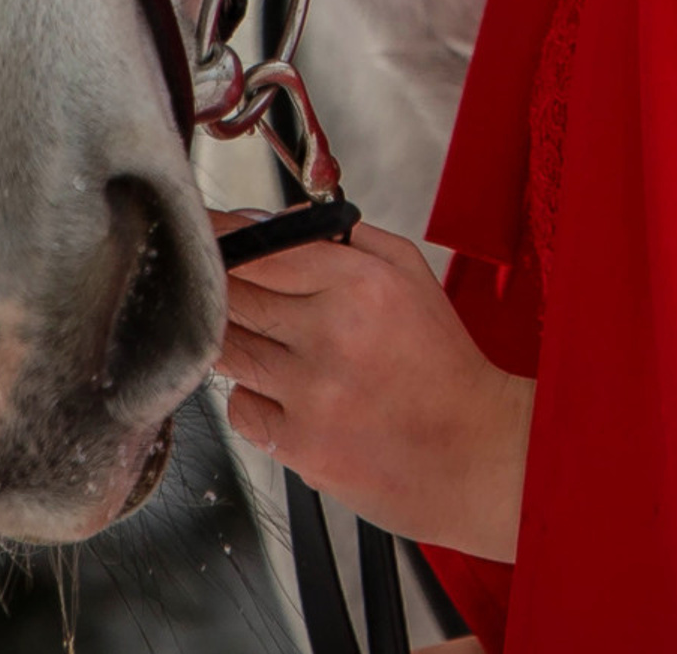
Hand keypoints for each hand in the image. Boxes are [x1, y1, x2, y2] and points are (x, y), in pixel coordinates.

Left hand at [210, 214, 532, 559]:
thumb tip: (274, 224)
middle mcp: (333, 333)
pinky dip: (252, 396)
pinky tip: (289, 395)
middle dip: (219, 287)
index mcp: (362, 282)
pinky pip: (239, 406)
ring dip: (234, 340)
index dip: (221, 239)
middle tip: (224, 288)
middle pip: (233, 294)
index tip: (203, 236)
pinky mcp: (297, 445)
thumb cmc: (441, 364)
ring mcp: (311, 392)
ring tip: (273, 344)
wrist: (472, 452)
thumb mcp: (408, 272)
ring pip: (227, 349)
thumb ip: (341, 238)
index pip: (261, 247)